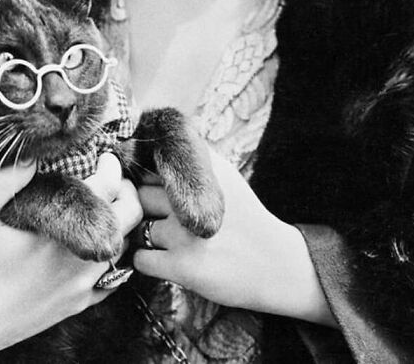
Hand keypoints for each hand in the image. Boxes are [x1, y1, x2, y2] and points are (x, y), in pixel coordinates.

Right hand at [0, 153, 142, 355]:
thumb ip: (4, 181)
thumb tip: (30, 152)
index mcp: (57, 234)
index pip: (106, 190)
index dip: (111, 168)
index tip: (104, 157)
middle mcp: (77, 261)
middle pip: (129, 216)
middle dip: (126, 191)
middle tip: (112, 178)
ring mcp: (81, 287)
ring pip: (124, 245)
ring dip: (121, 222)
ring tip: (105, 205)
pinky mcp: (78, 305)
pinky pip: (113, 278)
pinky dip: (113, 255)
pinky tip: (98, 240)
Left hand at [133, 150, 335, 326]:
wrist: (276, 264)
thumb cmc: (245, 219)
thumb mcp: (225, 176)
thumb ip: (192, 162)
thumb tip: (151, 148)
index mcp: (201, 170)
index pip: (150, 164)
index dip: (147, 178)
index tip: (154, 190)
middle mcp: (191, 196)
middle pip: (139, 194)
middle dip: (144, 207)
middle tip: (162, 219)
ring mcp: (184, 232)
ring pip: (137, 226)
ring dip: (144, 235)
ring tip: (168, 241)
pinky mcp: (182, 266)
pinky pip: (140, 259)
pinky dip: (146, 261)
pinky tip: (166, 260)